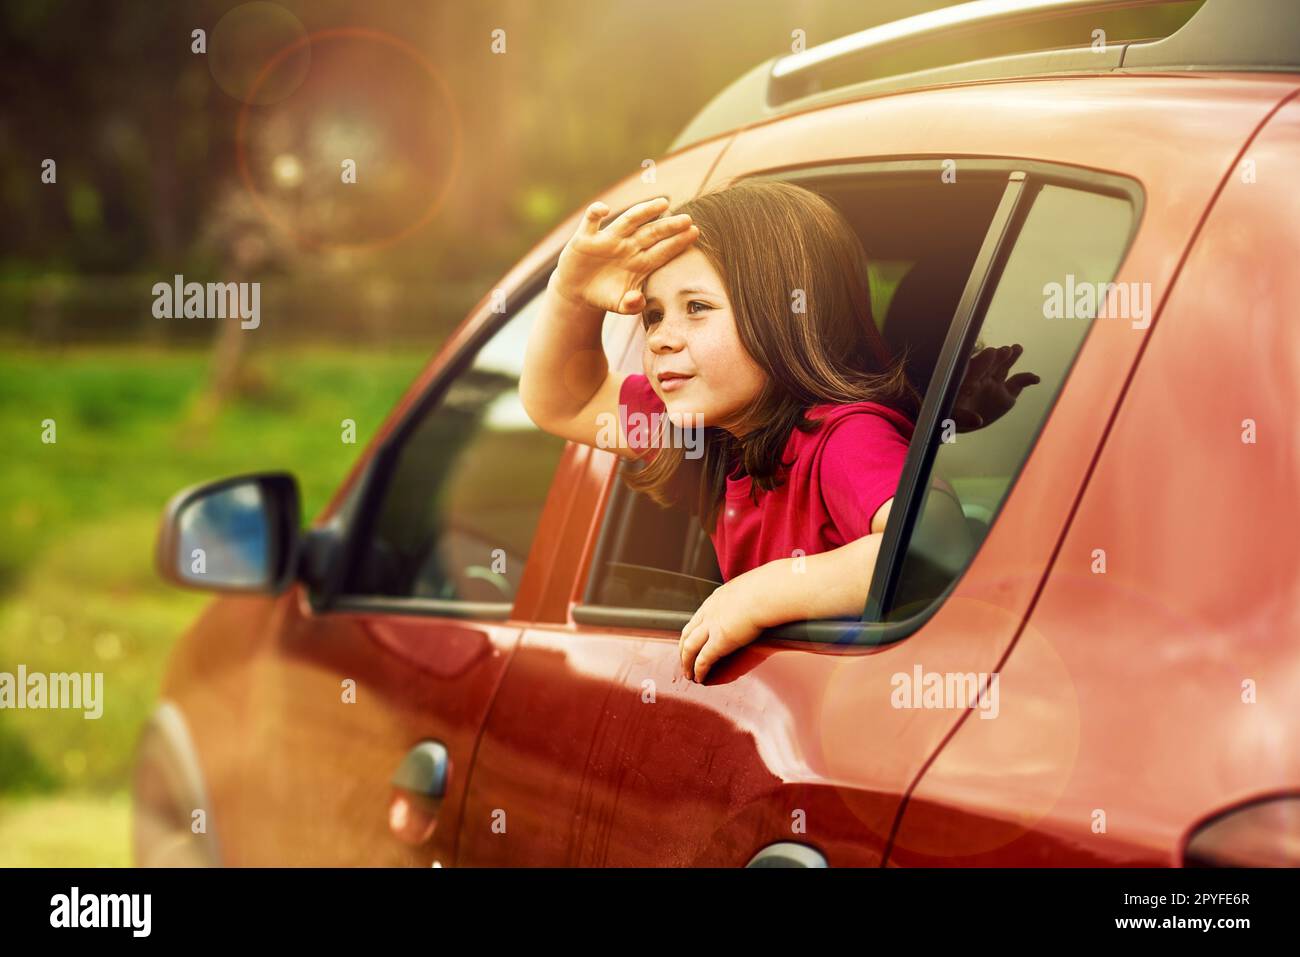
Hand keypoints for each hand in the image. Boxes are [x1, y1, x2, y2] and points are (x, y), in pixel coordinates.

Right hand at [550, 197, 698, 314]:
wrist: (578, 291)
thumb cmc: (605, 296)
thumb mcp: (619, 305)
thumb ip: (631, 305)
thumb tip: (638, 300)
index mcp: (640, 262)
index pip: (662, 250)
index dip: (677, 242)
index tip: (694, 232)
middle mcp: (628, 246)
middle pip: (651, 233)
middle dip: (669, 226)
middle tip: (687, 219)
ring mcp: (608, 240)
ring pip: (629, 220)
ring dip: (644, 211)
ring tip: (662, 203)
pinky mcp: (586, 237)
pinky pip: (591, 221)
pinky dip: (595, 212)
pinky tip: (604, 209)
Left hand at [679, 565, 774, 683]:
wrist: (768, 592)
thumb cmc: (768, 588)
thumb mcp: (752, 587)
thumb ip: (750, 594)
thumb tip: (760, 595)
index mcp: (717, 598)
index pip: (698, 616)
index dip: (693, 630)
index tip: (692, 638)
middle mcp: (709, 612)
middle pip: (688, 632)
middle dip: (683, 647)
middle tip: (684, 659)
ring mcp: (711, 626)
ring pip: (689, 647)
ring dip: (686, 662)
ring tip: (688, 673)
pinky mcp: (719, 642)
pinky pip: (703, 660)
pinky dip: (699, 670)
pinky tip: (699, 678)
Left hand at [949, 343, 1040, 431]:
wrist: (961, 420)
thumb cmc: (951, 415)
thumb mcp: (953, 418)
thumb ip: (964, 417)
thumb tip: (977, 421)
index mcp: (966, 380)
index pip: (975, 368)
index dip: (983, 361)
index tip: (991, 352)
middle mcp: (982, 378)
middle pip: (991, 364)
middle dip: (997, 357)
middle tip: (1005, 350)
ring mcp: (996, 384)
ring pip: (1004, 368)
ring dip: (1011, 357)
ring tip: (1017, 348)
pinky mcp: (1007, 395)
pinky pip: (1019, 383)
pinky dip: (1028, 379)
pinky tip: (1036, 379)